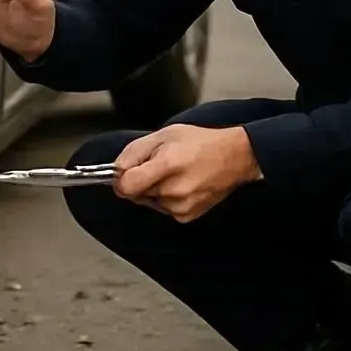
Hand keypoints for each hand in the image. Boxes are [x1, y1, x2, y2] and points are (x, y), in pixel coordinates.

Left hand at [112, 124, 262, 222]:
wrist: (234, 157)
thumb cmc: (201, 143)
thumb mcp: (164, 134)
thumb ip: (134, 152)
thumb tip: (116, 170)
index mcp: (167, 165)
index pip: (125, 185)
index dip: (121, 178)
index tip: (127, 172)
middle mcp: (173, 190)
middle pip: (135, 194)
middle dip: (140, 180)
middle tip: (159, 165)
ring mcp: (180, 206)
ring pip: (148, 201)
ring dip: (154, 190)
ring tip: (176, 173)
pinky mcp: (186, 216)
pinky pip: (163, 209)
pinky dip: (167, 199)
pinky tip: (183, 185)